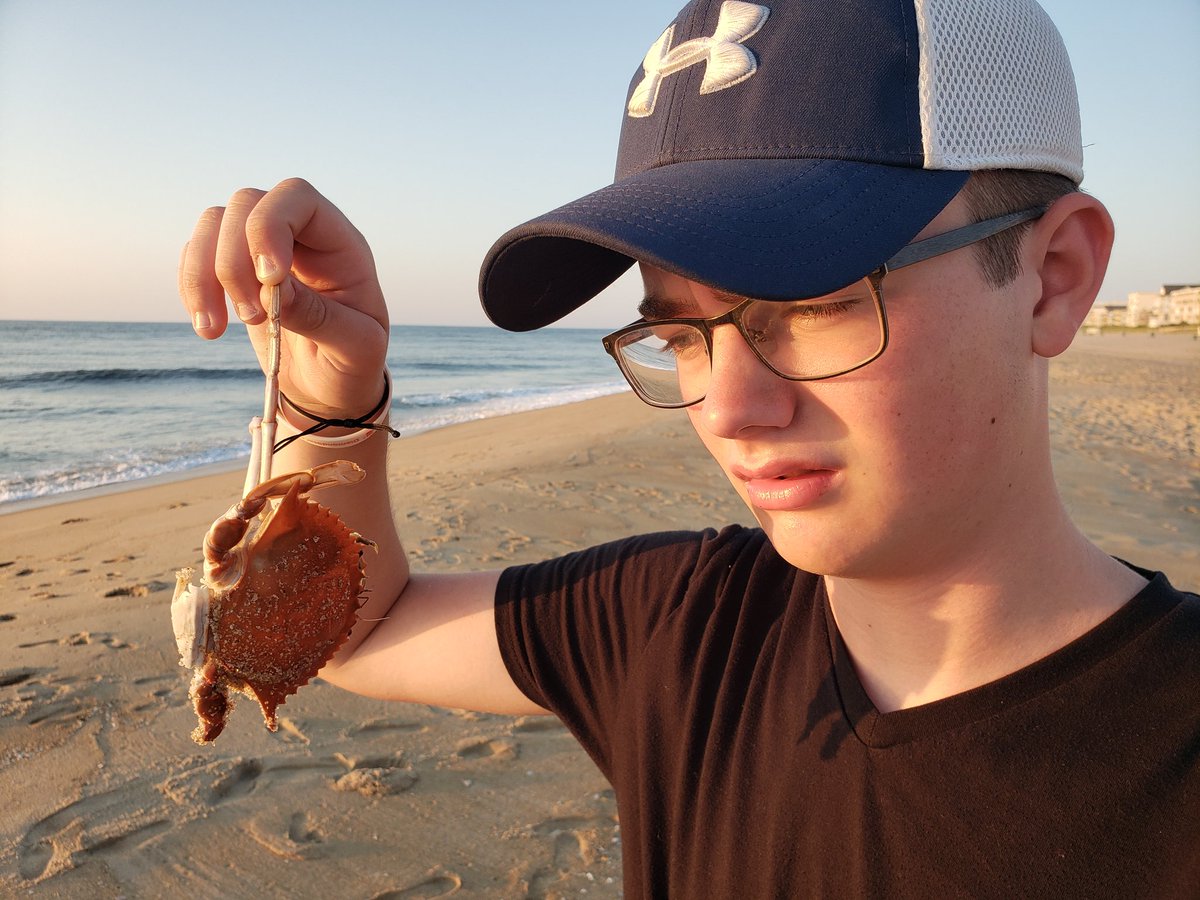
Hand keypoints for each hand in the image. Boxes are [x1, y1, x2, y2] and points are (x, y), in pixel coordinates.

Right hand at [179, 178, 387, 418]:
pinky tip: (208, 327)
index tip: (269, 280)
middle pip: (247, 203)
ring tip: (215, 329)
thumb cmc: (352, 364)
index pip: (298, 197)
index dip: (271, 225)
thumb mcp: (355, 350)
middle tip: (251, 317)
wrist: (330, 386)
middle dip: (234, 260)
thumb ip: (321, 318)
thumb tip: (272, 292)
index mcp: (340, 244)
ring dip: (203, 275)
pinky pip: (196, 253)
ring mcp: (262, 248)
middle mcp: (299, 235)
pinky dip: (192, 287)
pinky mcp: (234, 270)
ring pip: (213, 224)